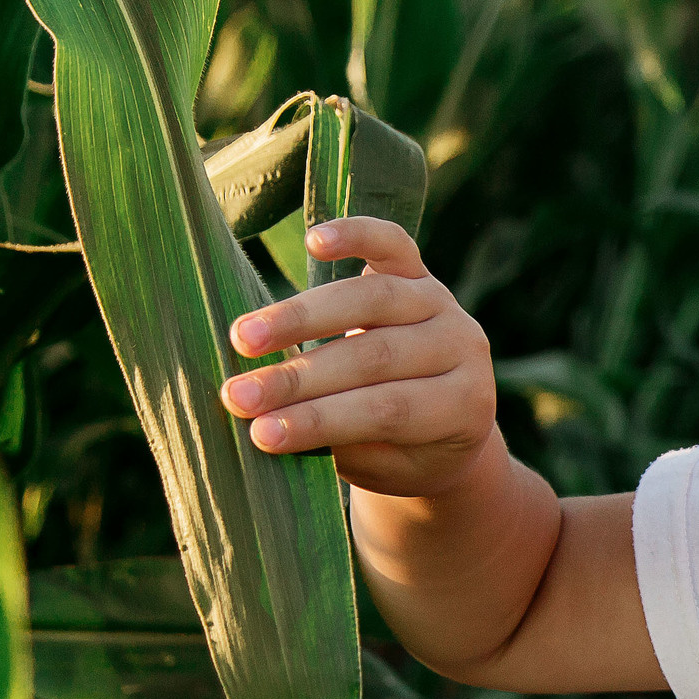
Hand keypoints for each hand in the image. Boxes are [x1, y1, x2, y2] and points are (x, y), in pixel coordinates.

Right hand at [219, 216, 497, 498]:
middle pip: (375, 357)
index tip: (261, 434)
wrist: (448, 418)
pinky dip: (354, 236)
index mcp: (462, 406)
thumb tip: (262, 425)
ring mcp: (442, 304)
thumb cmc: (403, 450)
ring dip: (299, 319)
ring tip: (241, 340)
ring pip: (371, 300)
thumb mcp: (385, 463)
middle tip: (236, 395)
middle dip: (299, 378)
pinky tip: (313, 241)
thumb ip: (341, 441)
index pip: (387, 410)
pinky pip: (391, 244)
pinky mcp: (420, 270)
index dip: (321, 421)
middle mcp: (461, 348)